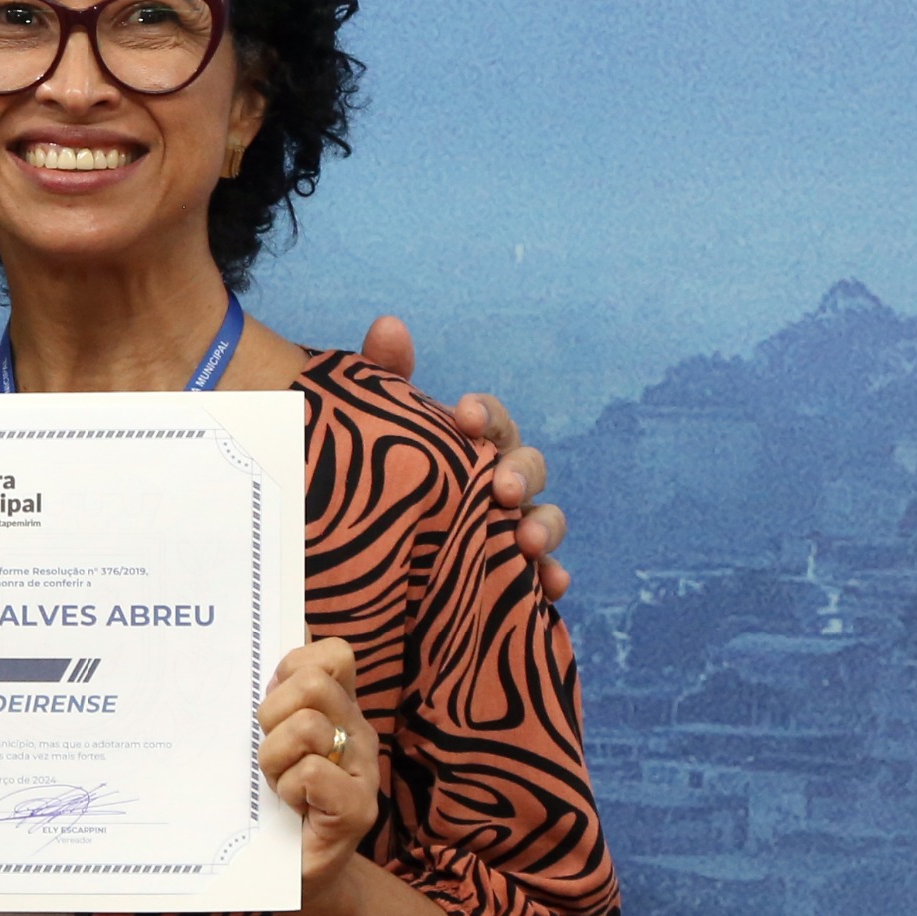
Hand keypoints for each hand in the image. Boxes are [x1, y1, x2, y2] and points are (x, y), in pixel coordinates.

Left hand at [260, 638, 381, 893]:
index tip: (272, 699)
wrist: (293, 876)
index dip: (294, 666)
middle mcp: (359, 732)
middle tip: (268, 750)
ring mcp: (363, 771)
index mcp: (340, 708)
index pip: (333, 654)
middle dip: (273, 714)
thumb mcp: (271, 738)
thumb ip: (278, 689)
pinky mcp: (358, 811)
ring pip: (308, 727)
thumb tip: (284, 621)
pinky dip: (290, 790)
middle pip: (314, 684)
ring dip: (275, 759)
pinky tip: (293, 808)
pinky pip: (313, 773)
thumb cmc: (276, 803)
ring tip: (278, 784)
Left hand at [357, 314, 567, 600]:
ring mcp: (508, 530)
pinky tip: (551, 589)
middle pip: (528, 468)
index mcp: (472, 445)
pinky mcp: (506, 576)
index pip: (491, 423)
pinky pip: (540, 578)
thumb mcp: (377, 431)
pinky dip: (551, 581)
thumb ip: (384, 379)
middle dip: (522, 474)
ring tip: (528, 543)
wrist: (366, 554)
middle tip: (502, 489)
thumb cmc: (384, 479)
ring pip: (543, 521)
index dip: (486, 416)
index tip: (466, 416)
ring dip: (545, 528)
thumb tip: (389, 326)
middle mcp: (499, 483)